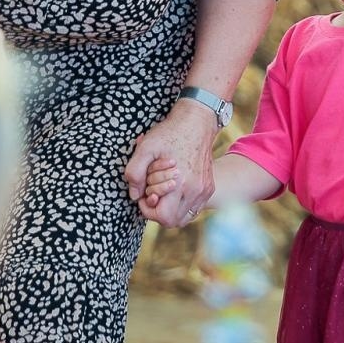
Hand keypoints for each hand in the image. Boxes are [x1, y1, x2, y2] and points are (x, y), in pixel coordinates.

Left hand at [125, 99, 216, 227]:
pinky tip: (173, 189)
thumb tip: (134, 195)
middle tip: (152, 192)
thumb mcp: (145, 148)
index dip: (148, 211)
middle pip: (173, 221)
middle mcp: (197, 191)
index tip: (144, 195)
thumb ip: (134, 173)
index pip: (164, 217)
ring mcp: (205, 190)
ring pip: (184, 217)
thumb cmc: (170, 133)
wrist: (197, 121)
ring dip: (170, 209)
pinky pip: (193, 208)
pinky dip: (181, 205)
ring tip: (163, 191)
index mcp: (181, 183)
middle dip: (158, 211)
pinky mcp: (209, 187)